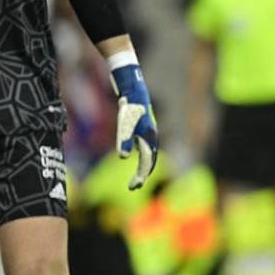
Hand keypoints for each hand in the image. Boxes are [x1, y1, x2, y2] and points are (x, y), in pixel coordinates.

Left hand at [110, 64, 158, 189]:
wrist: (132, 86)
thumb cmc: (129, 104)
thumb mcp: (125, 122)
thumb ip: (124, 139)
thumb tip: (122, 157)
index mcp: (150, 138)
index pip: (147, 162)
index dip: (141, 176)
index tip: (133, 187)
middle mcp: (151, 136)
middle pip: (150, 160)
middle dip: (143, 175)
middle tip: (134, 187)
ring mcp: (147, 131)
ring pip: (148, 154)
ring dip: (143, 166)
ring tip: (136, 177)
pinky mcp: (141, 126)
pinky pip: (144, 146)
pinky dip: (141, 154)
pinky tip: (131, 154)